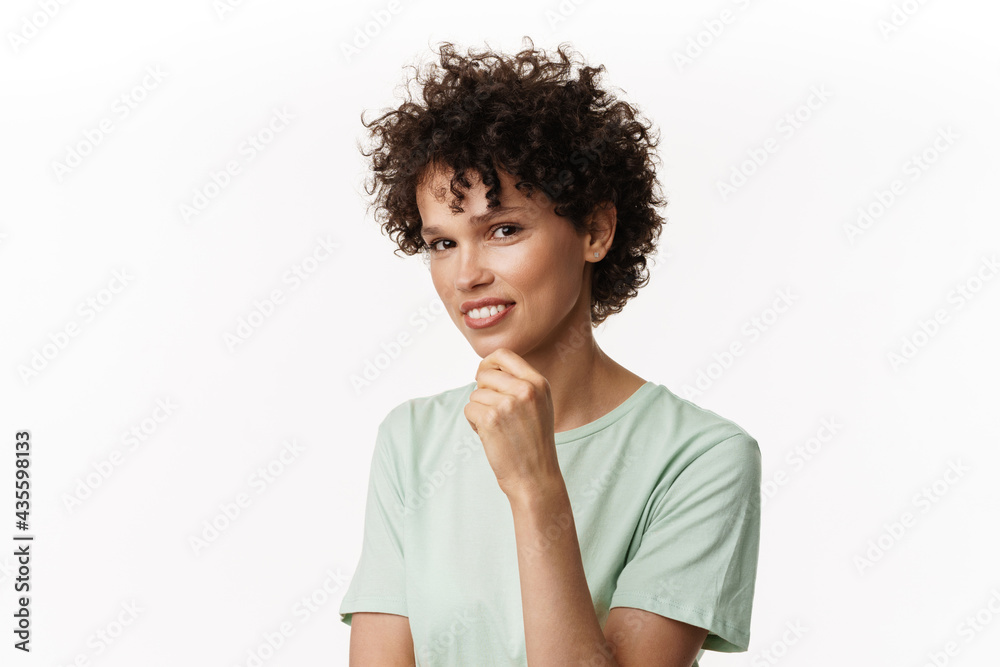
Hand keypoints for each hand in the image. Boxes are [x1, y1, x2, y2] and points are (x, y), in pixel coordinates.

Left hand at [464, 348, 561, 500]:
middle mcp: (525, 389)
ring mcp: (508, 403)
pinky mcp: (491, 418)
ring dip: (479, 411)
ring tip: (497, 429)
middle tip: (493, 412)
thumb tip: (486, 368)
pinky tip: (490, 436)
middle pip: (485, 374)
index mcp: (539, 383)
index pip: (504, 354)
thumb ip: (520, 383)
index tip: (484, 377)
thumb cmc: (533, 443)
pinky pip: (469, 409)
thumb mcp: (539, 405)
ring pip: (475, 394)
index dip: (488, 363)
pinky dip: (474, 423)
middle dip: (482, 392)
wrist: (535, 477)